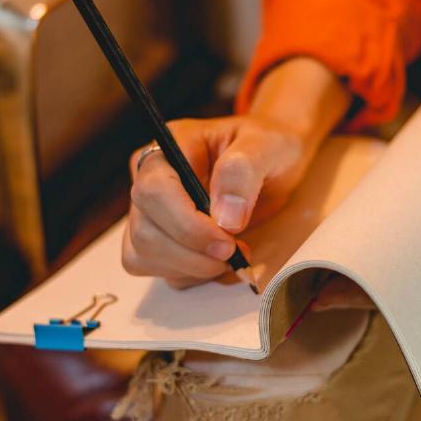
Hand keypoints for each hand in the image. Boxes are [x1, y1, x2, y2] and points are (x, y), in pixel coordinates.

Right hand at [122, 57, 350, 287]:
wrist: (276, 160)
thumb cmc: (267, 146)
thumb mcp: (266, 146)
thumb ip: (243, 172)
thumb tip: (225, 219)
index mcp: (168, 148)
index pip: (154, 191)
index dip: (187, 224)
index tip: (227, 240)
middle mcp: (149, 179)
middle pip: (145, 231)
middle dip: (193, 253)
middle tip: (237, 252)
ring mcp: (150, 211)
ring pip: (144, 255)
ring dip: (192, 267)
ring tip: (231, 256)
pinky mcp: (158, 238)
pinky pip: (157, 269)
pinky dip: (190, 275)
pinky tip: (218, 261)